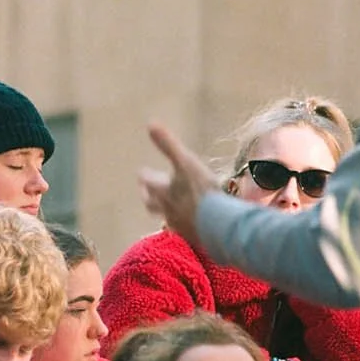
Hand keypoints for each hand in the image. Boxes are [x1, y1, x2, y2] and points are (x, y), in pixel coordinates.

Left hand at [138, 123, 218, 249]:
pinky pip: (183, 229)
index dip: (144, 175)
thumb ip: (168, 144)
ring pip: (165, 217)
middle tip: (146, 192)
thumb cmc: (201, 190)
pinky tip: (190, 223)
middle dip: (147, 196)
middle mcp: (166, 209)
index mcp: (162, 191)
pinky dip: (183, 223)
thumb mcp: (186, 162)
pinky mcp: (191, 236)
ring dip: (165, 211)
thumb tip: (150, 123)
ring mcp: (178, 225)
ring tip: (169, 208)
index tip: (142, 172)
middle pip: (150, 204)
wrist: (217, 223)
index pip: (147, 181)